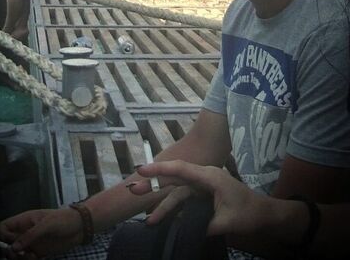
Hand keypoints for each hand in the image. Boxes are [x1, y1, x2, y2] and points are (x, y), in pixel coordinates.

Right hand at [0, 208, 83, 257]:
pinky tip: (37, 257)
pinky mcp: (38, 251)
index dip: (4, 236)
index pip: (4, 227)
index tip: (12, 243)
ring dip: (20, 258)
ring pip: (16, 253)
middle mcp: (25, 231)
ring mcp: (31, 242)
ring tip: (32, 256)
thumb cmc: (63, 219)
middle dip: (11, 251)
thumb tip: (13, 248)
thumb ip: (30, 235)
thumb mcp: (47, 224)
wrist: (80, 227)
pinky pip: (26, 258)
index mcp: (25, 220)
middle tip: (21, 254)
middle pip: (7, 243)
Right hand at [132, 160, 272, 235]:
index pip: (181, 169)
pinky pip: (185, 199)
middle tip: (134, 190)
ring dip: (164, 204)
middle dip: (154, 185)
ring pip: (178, 192)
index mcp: (209, 176)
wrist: (265, 214)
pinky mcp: (204, 195)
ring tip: (149, 220)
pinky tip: (165, 219)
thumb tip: (182, 230)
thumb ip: (204, 224)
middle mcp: (204, 177)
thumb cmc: (248, 213)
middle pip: (175, 179)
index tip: (142, 170)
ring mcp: (203, 186)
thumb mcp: (227, 221)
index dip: (160, 169)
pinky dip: (174, 209)